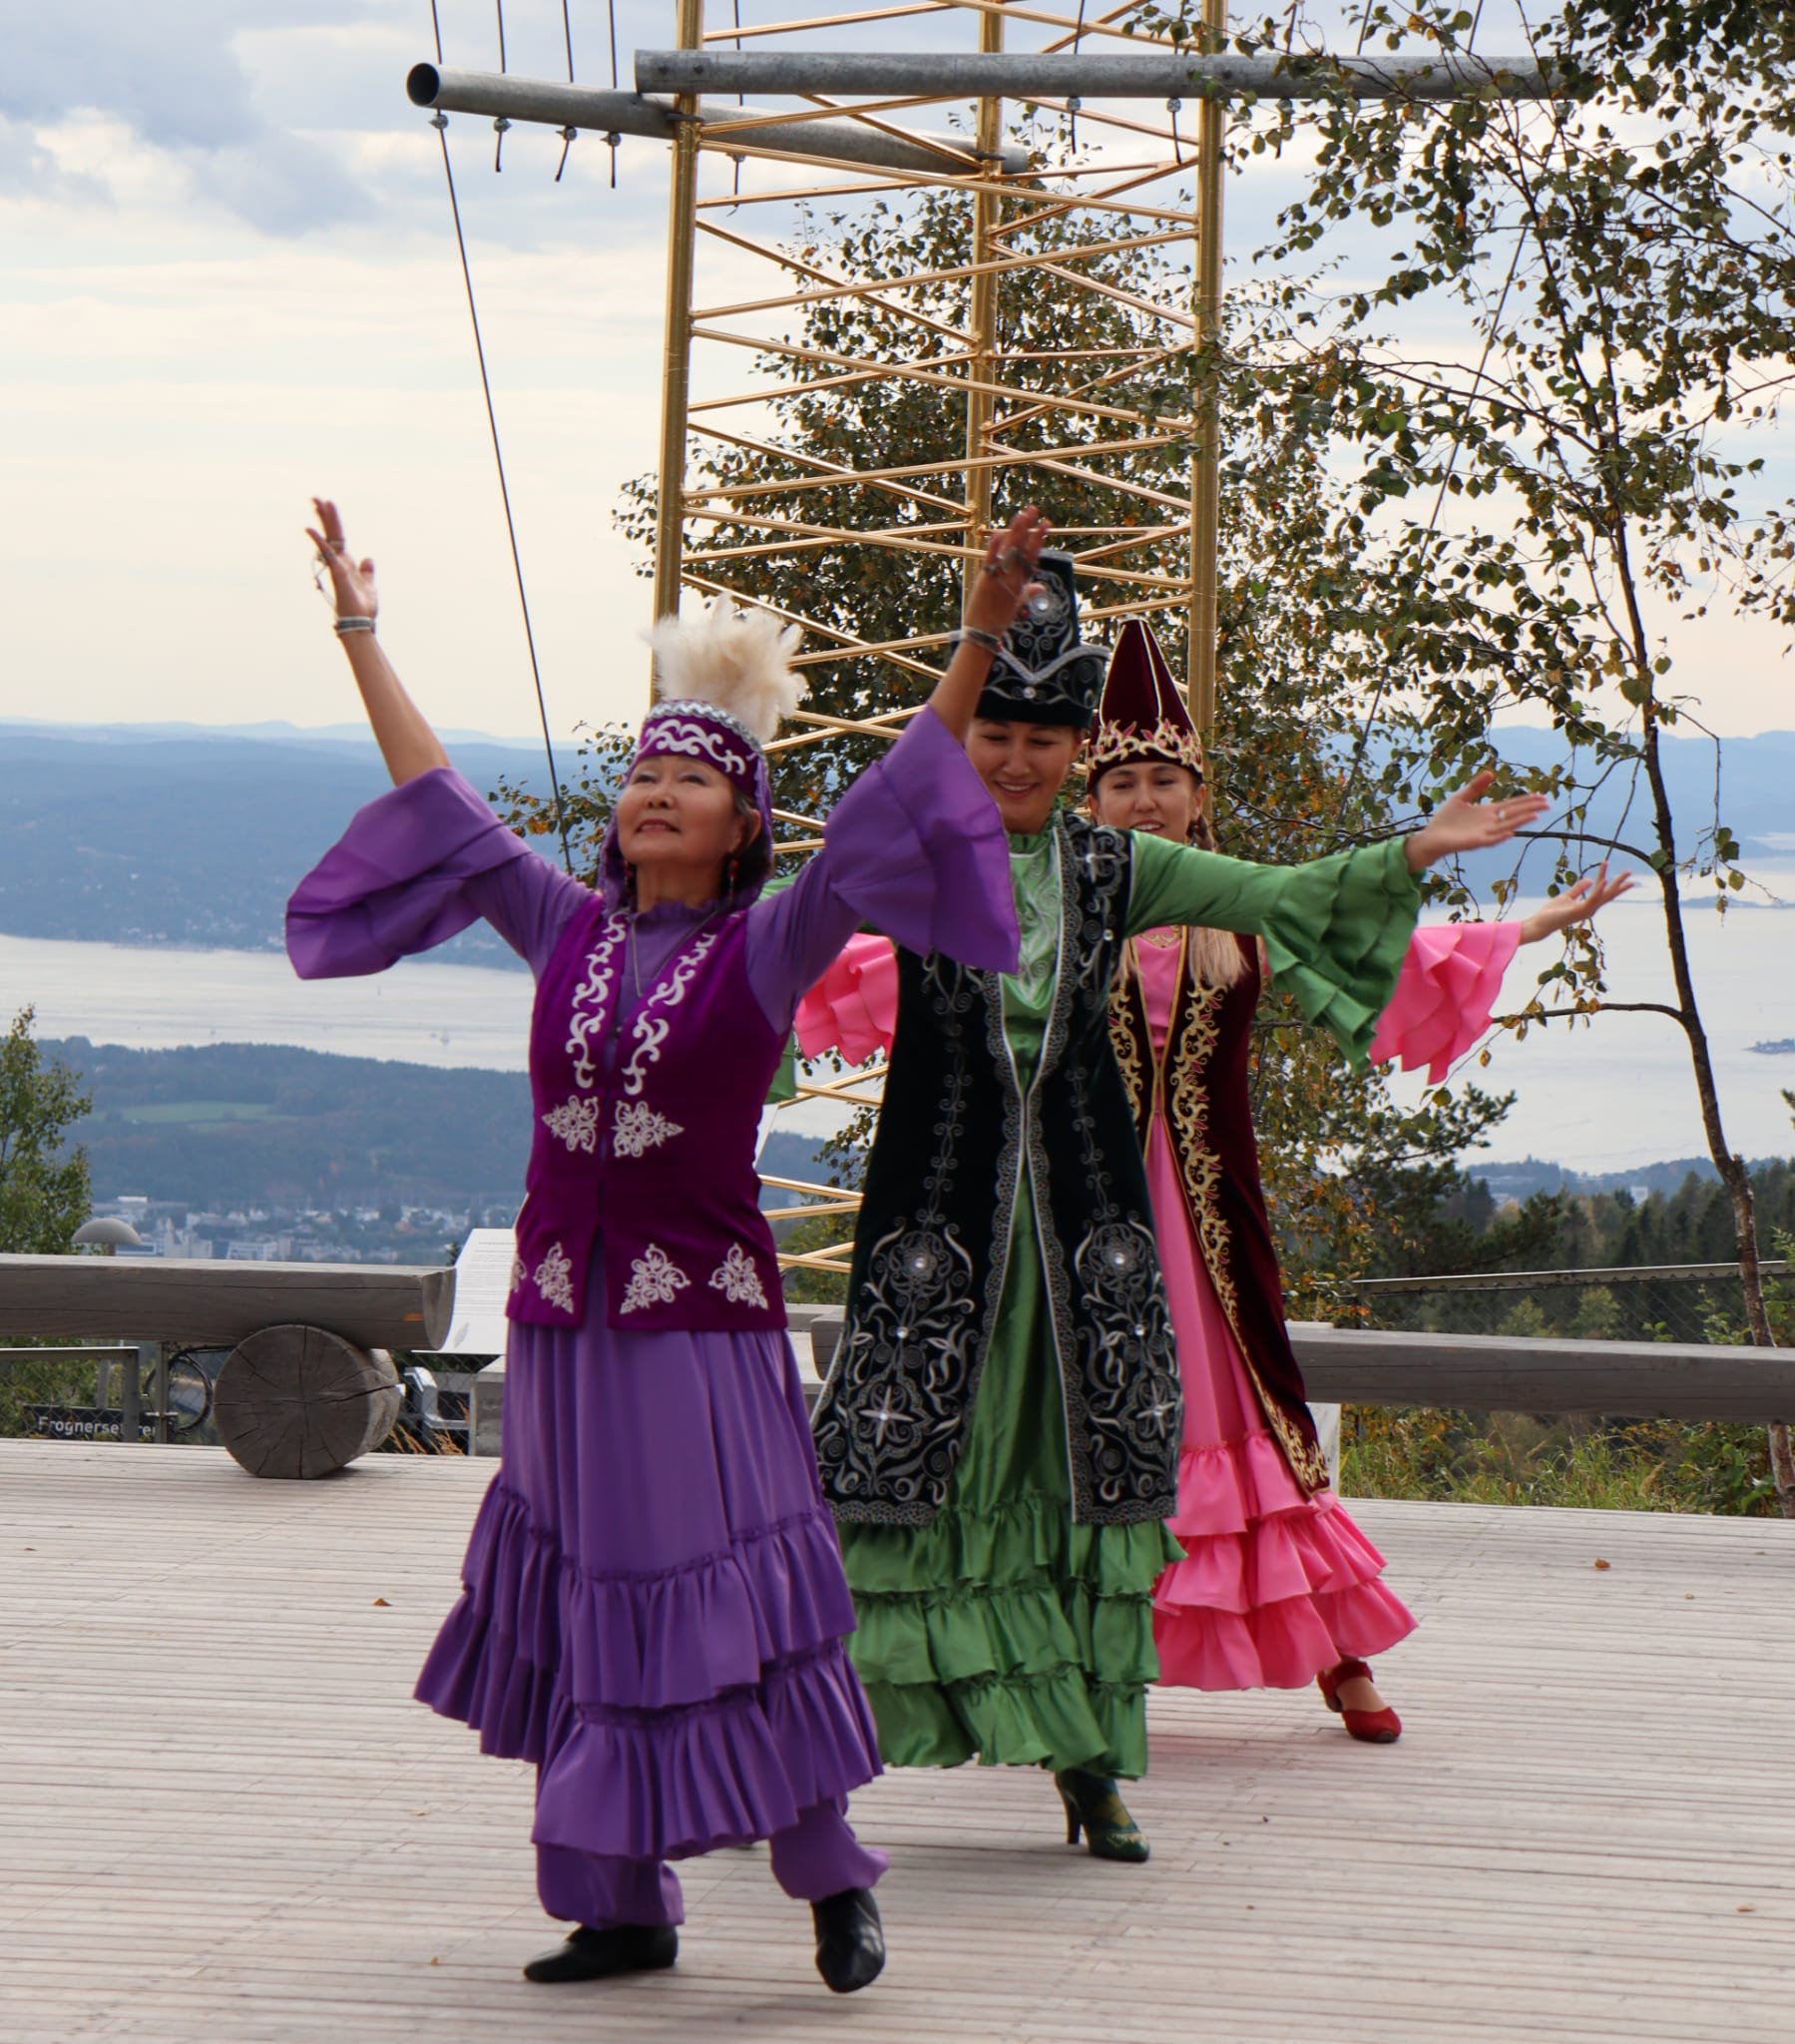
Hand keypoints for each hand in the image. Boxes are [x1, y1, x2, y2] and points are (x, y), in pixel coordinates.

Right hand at [306, 497, 377, 621]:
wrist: (360, 622)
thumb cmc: (363, 608)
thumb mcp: (369, 585)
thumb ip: (367, 572)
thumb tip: (368, 559)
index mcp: (346, 563)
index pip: (338, 538)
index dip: (334, 522)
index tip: (328, 506)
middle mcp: (340, 562)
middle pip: (332, 534)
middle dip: (325, 516)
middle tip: (316, 498)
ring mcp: (337, 566)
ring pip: (329, 538)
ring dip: (324, 520)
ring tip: (318, 501)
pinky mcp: (337, 572)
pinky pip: (327, 553)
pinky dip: (319, 542)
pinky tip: (310, 530)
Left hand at [963, 505, 1050, 643]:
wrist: (982, 633)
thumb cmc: (999, 621)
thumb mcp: (1018, 606)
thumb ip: (1029, 593)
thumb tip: (1042, 587)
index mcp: (1022, 583)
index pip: (1033, 555)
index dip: (1039, 538)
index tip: (1046, 523)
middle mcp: (1013, 578)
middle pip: (1023, 548)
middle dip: (1029, 527)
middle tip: (1034, 509)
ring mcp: (999, 577)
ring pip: (1009, 549)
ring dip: (1015, 531)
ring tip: (1021, 514)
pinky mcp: (985, 578)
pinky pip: (991, 558)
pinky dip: (995, 546)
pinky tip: (1000, 532)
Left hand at [1404, 770, 1549, 871]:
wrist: (1431, 837)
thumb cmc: (1446, 820)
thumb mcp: (1461, 797)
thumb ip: (1475, 786)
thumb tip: (1491, 773)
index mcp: (1487, 812)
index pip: (1511, 805)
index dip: (1526, 801)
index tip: (1542, 796)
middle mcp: (1489, 823)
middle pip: (1513, 814)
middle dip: (1530, 809)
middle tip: (1547, 804)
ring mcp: (1483, 833)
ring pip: (1506, 826)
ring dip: (1520, 821)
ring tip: (1535, 815)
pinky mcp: (1474, 842)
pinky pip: (1490, 840)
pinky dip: (1500, 836)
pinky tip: (1511, 832)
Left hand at [1519, 863, 1634, 942]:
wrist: (1540, 923)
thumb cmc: (1552, 913)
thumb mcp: (1566, 897)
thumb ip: (1578, 889)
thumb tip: (1590, 880)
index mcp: (1587, 905)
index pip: (1602, 891)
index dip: (1605, 877)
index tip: (1607, 863)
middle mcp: (1590, 909)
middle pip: (1609, 894)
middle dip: (1620, 883)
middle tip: (1631, 872)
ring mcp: (1586, 911)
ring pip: (1604, 895)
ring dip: (1615, 883)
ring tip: (1625, 873)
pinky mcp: (1579, 911)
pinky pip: (1592, 899)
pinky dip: (1598, 890)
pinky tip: (1604, 880)